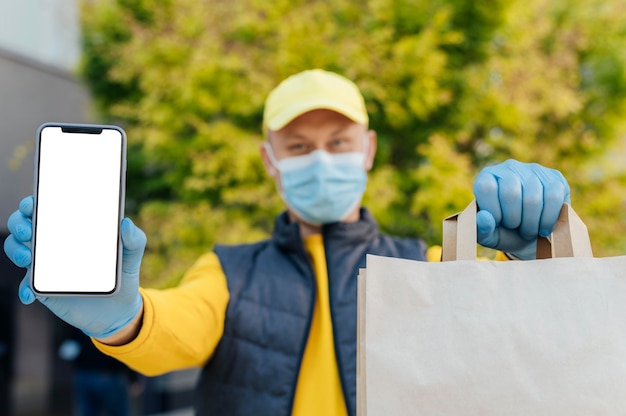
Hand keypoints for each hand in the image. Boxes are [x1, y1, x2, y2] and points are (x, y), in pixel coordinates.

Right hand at [4, 196, 144, 337]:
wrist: (118, 309)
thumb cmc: (122, 272)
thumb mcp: (131, 254)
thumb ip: (133, 238)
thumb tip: (125, 223)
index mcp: (72, 227)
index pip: (47, 207)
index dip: (34, 202)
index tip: (33, 203)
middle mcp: (54, 242)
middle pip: (24, 225)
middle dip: (18, 223)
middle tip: (28, 231)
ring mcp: (46, 264)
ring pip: (17, 250)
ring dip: (16, 251)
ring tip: (29, 259)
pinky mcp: (43, 287)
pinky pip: (26, 285)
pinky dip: (25, 288)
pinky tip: (30, 294)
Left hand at [473, 159, 569, 259]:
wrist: (533, 236)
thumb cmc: (505, 232)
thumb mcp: (489, 235)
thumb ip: (480, 229)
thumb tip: (484, 218)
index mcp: (487, 177)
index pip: (486, 187)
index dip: (493, 211)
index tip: (498, 223)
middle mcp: (509, 168)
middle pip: (510, 193)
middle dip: (513, 220)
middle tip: (516, 228)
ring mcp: (533, 170)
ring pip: (532, 199)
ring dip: (530, 224)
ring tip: (528, 231)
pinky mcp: (555, 178)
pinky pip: (553, 198)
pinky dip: (547, 219)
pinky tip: (543, 228)